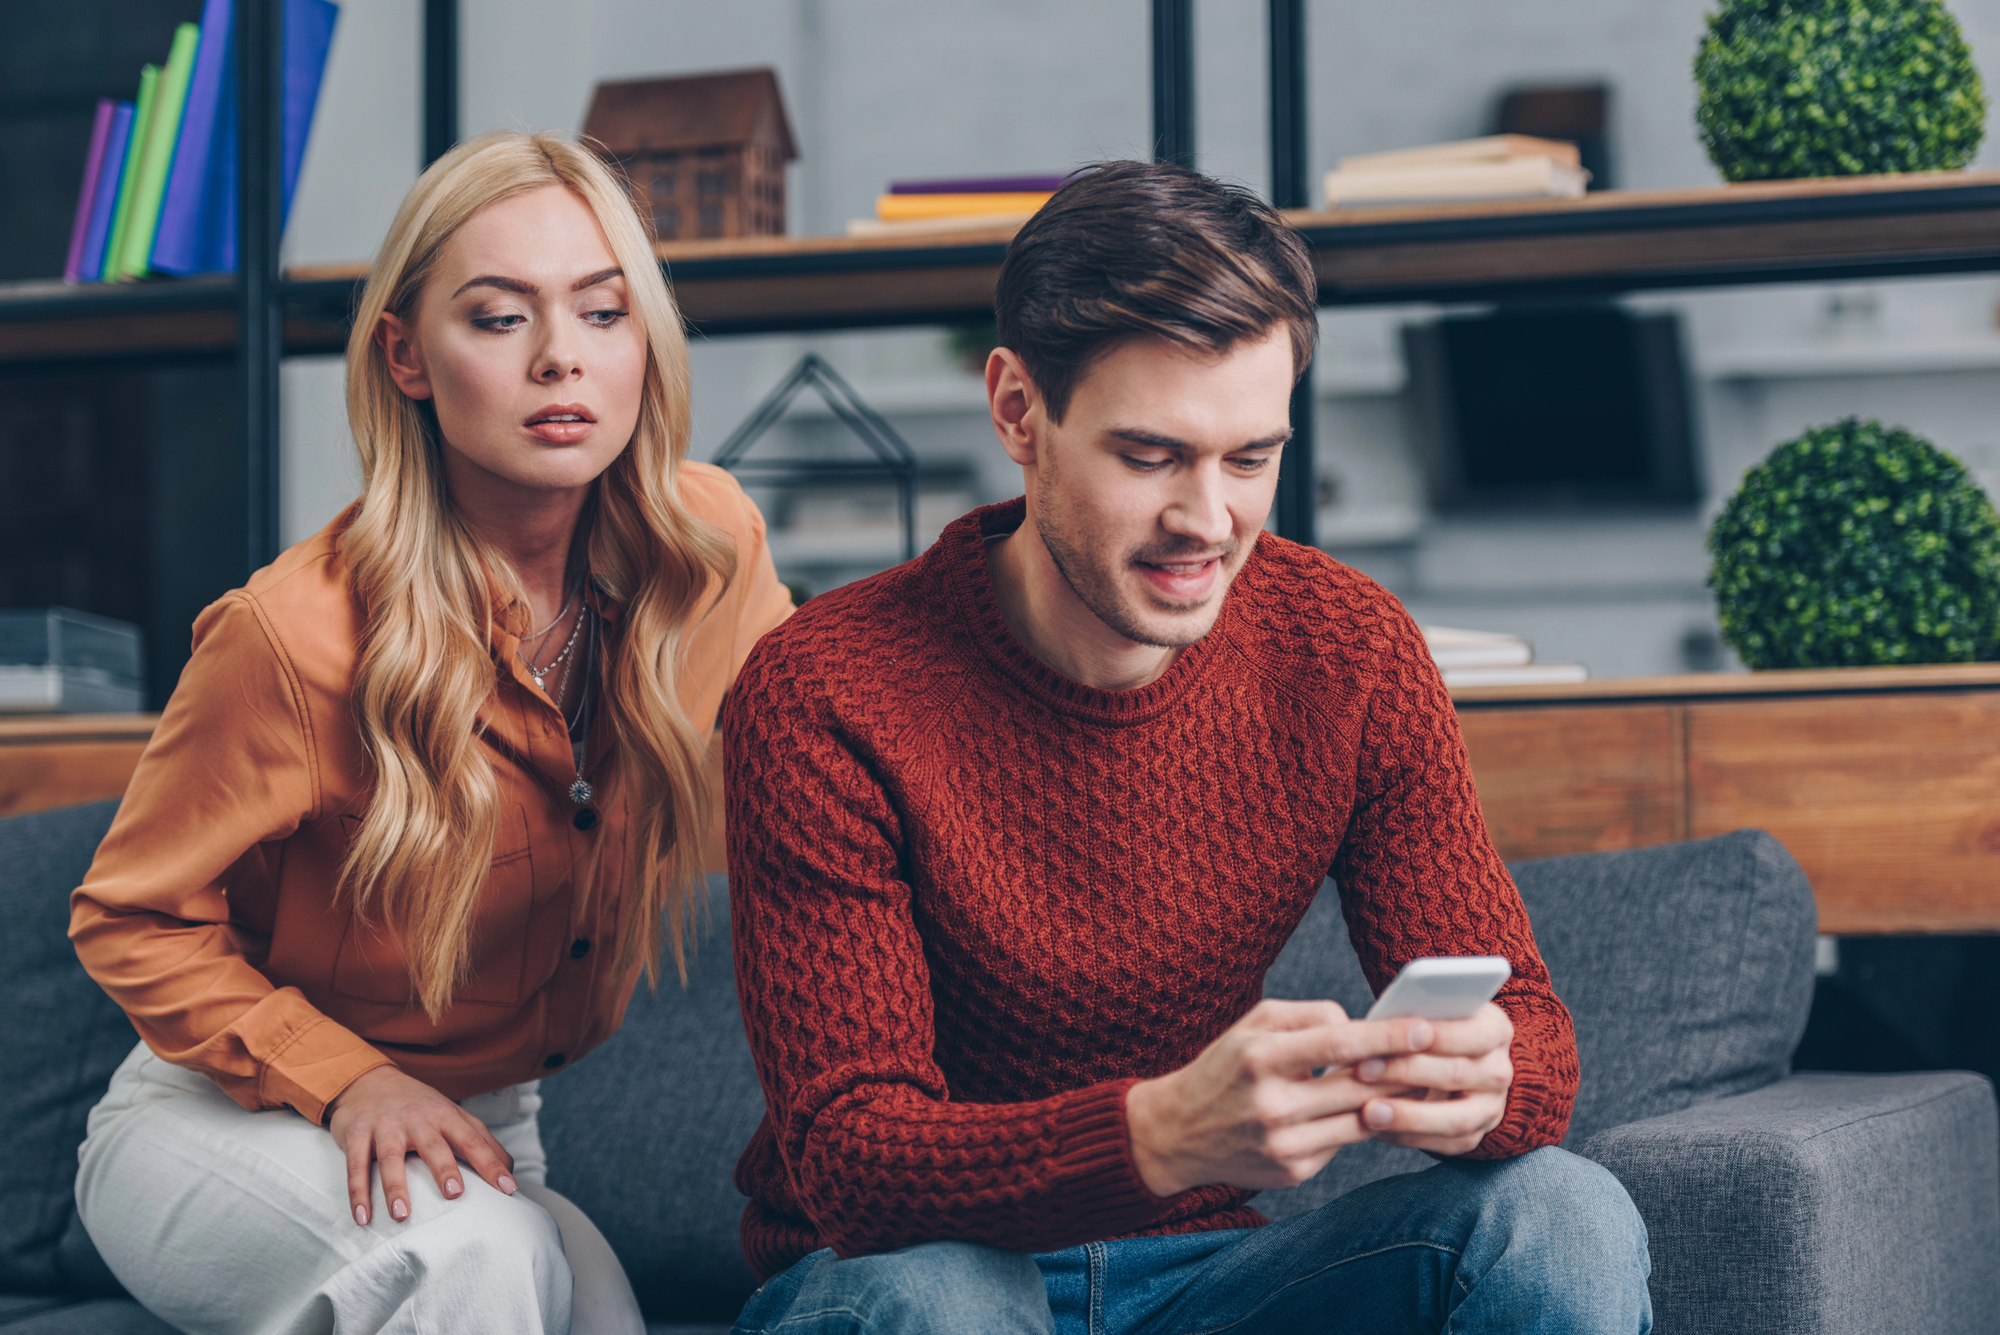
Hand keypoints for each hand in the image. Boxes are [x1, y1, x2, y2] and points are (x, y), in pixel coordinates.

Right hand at [325, 1065, 516, 1225]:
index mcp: (445, 1116)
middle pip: (433, 1145)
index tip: (508, 1188)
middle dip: (444, 1168)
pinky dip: (357, 1192)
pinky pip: (355, 1165)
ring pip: (390, 1158)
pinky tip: (362, 1217)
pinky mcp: (356, 1134)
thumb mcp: (452, 1115)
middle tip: (454, 1194)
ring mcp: (385, 1126)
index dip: (491, 1164)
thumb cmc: (420, 1106)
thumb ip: (481, 1140)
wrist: (368, 1080)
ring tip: (401, 1215)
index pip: (473, 1141)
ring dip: (395, 1187)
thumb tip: (510, 1169)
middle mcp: (417, 1120)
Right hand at [1124, 999, 1440, 1195]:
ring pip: (1361, 1120)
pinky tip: (1367, 1110)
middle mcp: (1272, 1105)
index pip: (1338, 1044)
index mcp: (1261, 1058)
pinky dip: (1357, 1124)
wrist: (1178, 1132)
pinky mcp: (1292, 1172)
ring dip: (1391, 1101)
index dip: (1387, 1036)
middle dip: (1402, 1070)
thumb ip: (1308, 1017)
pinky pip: (1342, 1144)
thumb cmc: (1225, 1067)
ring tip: (1417, 1081)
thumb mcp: (1252, 1025)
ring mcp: (1283, 1145)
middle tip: (1437, 1055)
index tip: (1425, 1028)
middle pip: (1359, 1086)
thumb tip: (1360, 1027)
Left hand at [1351, 1001, 1513, 1156]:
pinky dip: (1408, 1136)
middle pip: (1457, 1074)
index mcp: (1494, 1030)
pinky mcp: (1475, 1136)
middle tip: (1362, 1070)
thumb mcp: (1429, 1012)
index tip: (1388, 1033)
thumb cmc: (1429, 1029)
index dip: (1433, 1036)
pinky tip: (1377, 1128)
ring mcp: (1491, 1107)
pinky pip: (1444, 1143)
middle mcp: (1499, 1071)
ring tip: (1369, 1112)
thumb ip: (1412, 1015)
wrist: (1452, 1062)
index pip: (1472, 1034)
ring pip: (1456, 1119)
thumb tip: (1374, 1025)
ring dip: (1409, 1116)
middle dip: (1405, 1072)